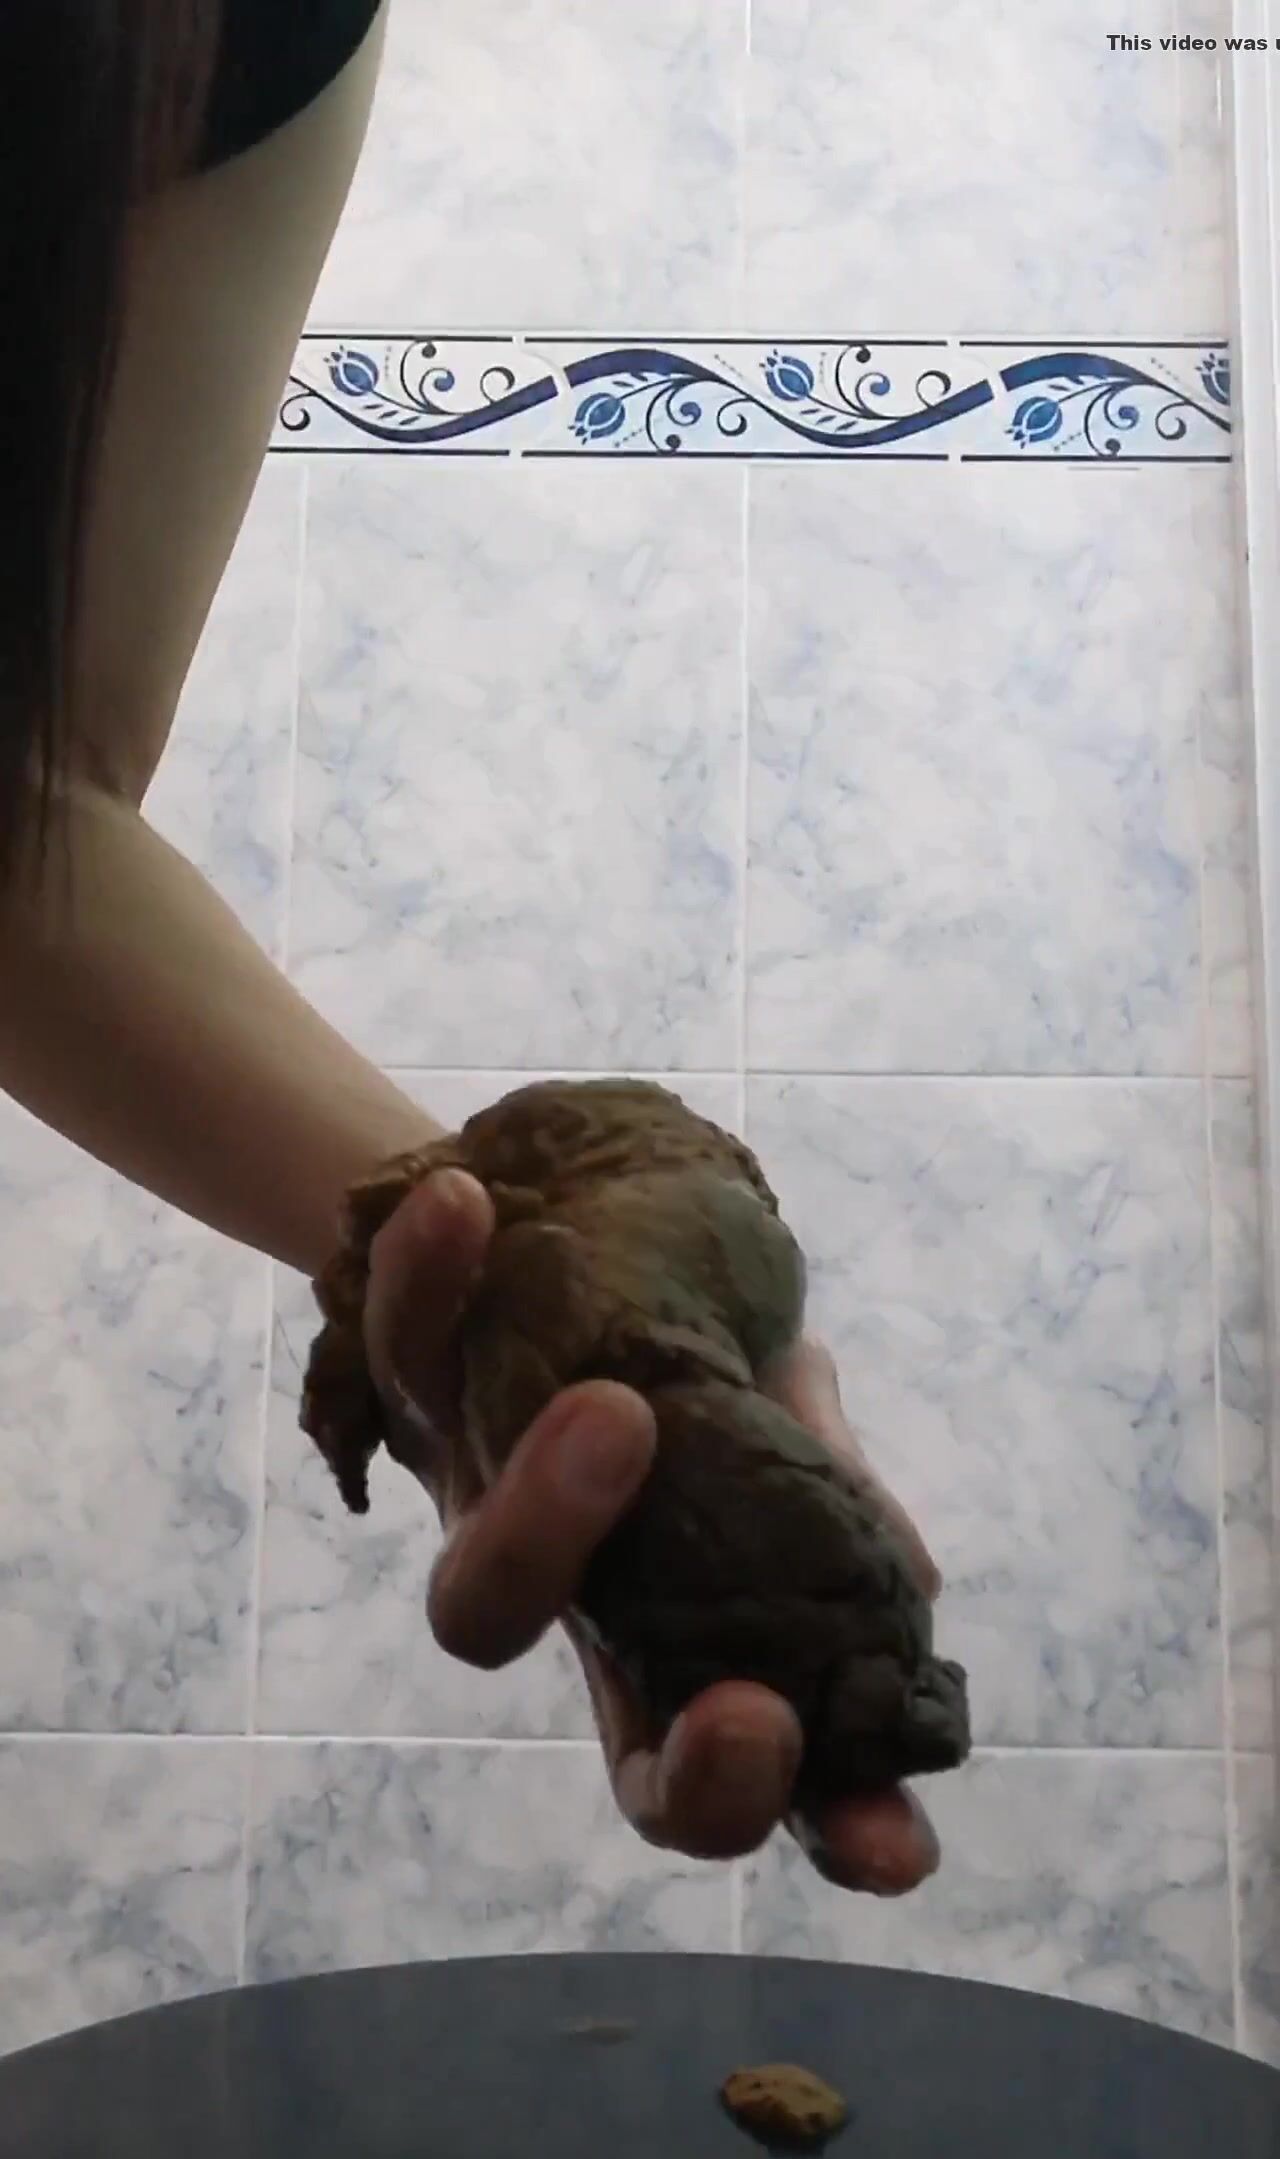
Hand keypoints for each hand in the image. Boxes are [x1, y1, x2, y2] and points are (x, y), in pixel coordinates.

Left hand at [363, 1167, 941, 1894]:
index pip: (736, 1765)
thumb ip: (828, 1479)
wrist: (571, 1214)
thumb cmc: (698, 1342)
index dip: (819, 1822)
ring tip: (620, 1408)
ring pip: (481, 1611)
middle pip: (631, 1760)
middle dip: (692, 1768)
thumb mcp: (788, 1397)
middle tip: (757, 1704)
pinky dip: (423, 1283)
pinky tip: (461, 1205)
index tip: (899, 1852)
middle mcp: (586, 1603)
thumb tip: (906, 1579)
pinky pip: (402, 1352)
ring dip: (547, 1527)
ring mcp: (490, 1517)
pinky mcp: (411, 1402)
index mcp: (687, 1623)